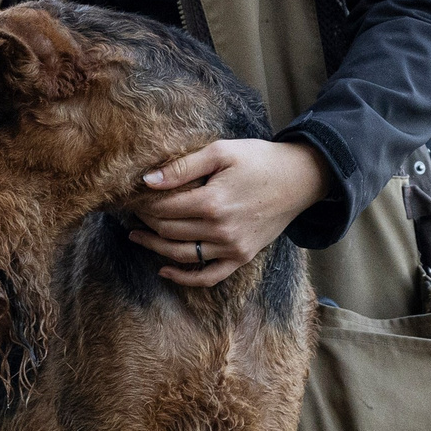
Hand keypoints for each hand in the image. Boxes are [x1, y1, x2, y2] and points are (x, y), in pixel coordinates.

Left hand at [129, 138, 333, 288]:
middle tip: (131, 213)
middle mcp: (220, 229)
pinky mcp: (241, 257)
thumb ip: (182, 167)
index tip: (132, 197)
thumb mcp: (221, 152)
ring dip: (154, 247)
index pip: (163, 208)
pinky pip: (208, 276)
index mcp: (212, 201)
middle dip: (145, 222)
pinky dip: (184, 278)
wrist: (298, 179)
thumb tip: (147, 180)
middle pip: (168, 231)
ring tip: (136, 236)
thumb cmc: (259, 160)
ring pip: (180, 254)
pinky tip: (164, 270)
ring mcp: (232, 247)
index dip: (143, 204)